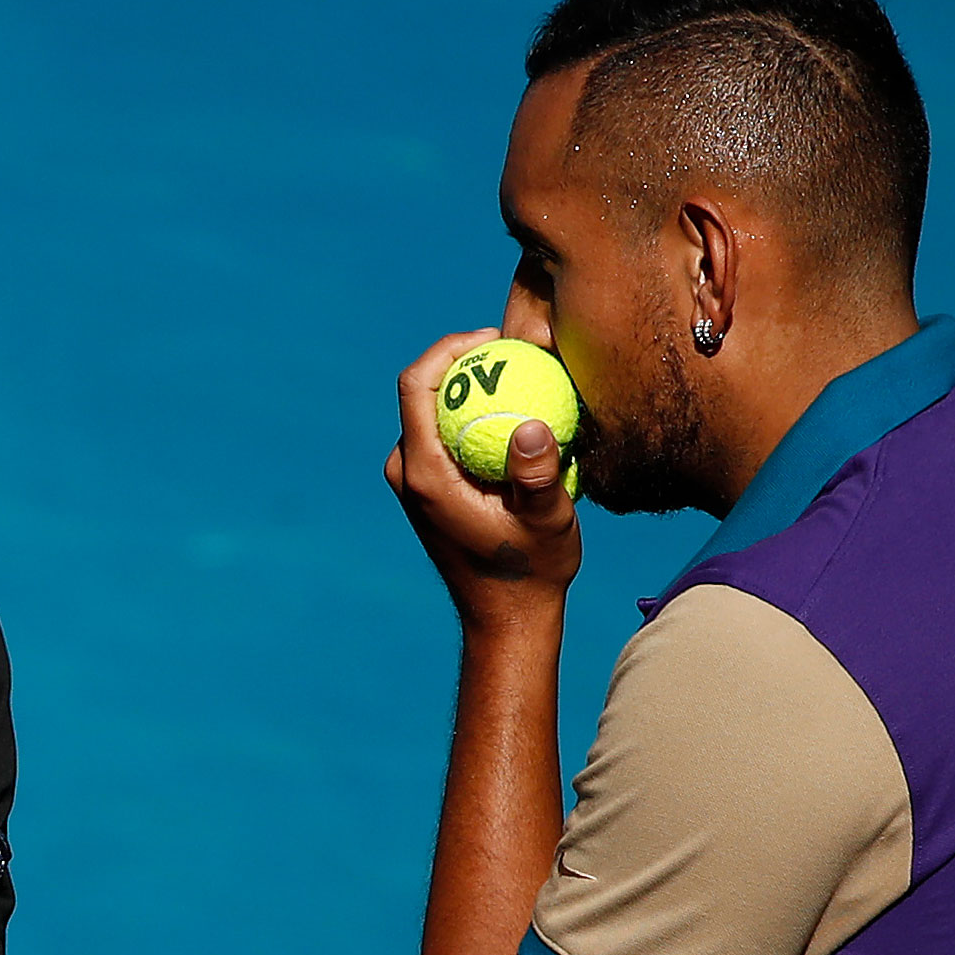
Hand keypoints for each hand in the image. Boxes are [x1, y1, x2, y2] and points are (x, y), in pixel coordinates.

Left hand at [385, 328, 582, 635]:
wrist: (507, 617)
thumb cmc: (530, 572)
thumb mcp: (546, 523)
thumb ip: (539, 476)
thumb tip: (532, 426)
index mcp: (424, 473)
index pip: (418, 384)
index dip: (450, 347)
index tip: (494, 337)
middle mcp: (408, 471)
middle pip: (423, 390)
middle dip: (465, 359)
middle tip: (517, 349)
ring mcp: (413, 479)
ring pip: (433, 410)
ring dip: (472, 386)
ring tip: (522, 373)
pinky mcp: (426, 487)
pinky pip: (444, 433)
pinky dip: (475, 414)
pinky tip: (518, 410)